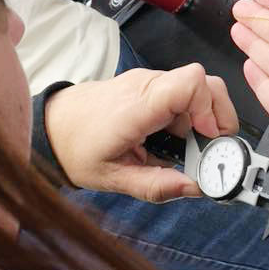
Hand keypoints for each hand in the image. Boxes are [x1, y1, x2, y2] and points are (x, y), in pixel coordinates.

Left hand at [43, 64, 237, 202]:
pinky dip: (188, 116)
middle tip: (208, 148)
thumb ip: (155, 186)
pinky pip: (181, 93)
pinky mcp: (148, 84)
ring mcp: (147, 81)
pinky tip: (172, 139)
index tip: (209, 138)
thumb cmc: (75, 148)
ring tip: (185, 148)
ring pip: (196, 88)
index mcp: (137, 107)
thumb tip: (194, 188)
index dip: (211, 109)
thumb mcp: (113, 178)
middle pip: (204, 84)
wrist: (51, 124)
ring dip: (202, 119)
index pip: (191, 83)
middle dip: (217, 117)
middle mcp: (145, 85)